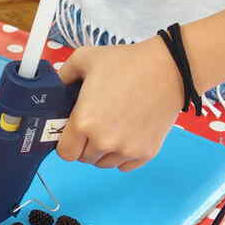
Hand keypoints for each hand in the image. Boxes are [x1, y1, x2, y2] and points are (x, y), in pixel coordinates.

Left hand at [56, 36, 184, 170]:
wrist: (170, 68)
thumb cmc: (126, 62)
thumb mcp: (84, 58)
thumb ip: (63, 75)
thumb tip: (54, 88)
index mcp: (84, 123)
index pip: (64, 153)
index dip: (66, 142)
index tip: (72, 130)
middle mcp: (104, 142)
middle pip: (84, 158)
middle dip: (84, 144)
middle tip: (94, 123)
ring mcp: (127, 150)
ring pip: (104, 163)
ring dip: (103, 151)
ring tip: (112, 126)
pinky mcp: (147, 153)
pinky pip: (125, 165)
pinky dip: (123, 155)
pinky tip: (127, 133)